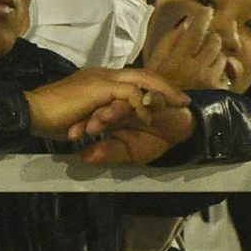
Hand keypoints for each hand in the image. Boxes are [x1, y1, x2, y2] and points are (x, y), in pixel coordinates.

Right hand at [26, 68, 188, 141]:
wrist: (32, 112)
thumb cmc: (52, 119)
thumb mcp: (81, 121)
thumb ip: (95, 122)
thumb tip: (101, 132)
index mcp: (99, 79)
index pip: (132, 78)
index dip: (152, 87)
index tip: (168, 100)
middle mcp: (103, 73)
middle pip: (143, 74)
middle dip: (165, 86)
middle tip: (184, 100)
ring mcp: (102, 77)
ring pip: (142, 78)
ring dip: (161, 92)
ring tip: (176, 105)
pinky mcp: (100, 87)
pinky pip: (130, 92)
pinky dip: (143, 102)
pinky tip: (150, 115)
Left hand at [77, 104, 196, 165]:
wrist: (179, 133)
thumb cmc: (151, 140)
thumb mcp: (127, 153)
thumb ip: (108, 153)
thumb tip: (84, 156)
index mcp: (111, 112)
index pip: (92, 113)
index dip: (82, 123)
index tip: (71, 136)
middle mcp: (122, 101)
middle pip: (105, 102)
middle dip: (95, 114)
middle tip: (88, 128)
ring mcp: (140, 96)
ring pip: (125, 97)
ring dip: (116, 107)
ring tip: (107, 118)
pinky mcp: (160, 95)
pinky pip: (153, 94)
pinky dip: (150, 98)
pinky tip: (143, 105)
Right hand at [144, 3, 227, 92]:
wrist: (163, 114)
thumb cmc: (158, 84)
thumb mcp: (157, 61)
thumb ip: (170, 40)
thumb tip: (187, 23)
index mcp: (177, 58)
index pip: (196, 31)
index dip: (203, 17)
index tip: (208, 10)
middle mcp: (194, 68)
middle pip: (214, 41)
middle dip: (211, 37)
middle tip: (204, 40)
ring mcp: (207, 80)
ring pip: (222, 56)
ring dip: (215, 55)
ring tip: (204, 61)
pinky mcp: (215, 91)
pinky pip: (225, 72)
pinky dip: (219, 70)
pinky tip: (208, 74)